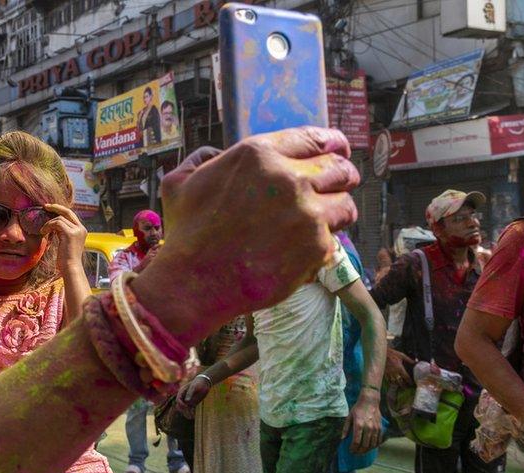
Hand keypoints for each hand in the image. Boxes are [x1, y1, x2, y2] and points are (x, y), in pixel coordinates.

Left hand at [42, 204, 87, 270]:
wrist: (70, 268)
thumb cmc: (66, 259)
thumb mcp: (65, 242)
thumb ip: (62, 232)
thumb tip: (53, 224)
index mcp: (81, 230)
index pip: (71, 215)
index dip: (60, 210)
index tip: (50, 208)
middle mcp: (81, 229)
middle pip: (67, 211)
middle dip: (55, 207)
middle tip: (45, 206)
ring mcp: (77, 230)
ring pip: (60, 218)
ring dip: (48, 223)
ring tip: (43, 230)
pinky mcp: (70, 234)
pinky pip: (57, 223)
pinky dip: (48, 226)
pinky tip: (43, 232)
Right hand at [133, 127, 359, 344]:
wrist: (194, 283)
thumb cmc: (185, 234)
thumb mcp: (178, 182)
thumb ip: (201, 159)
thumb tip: (216, 154)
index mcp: (257, 154)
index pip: (316, 138)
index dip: (334, 144)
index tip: (339, 150)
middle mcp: (288, 178)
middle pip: (339, 167)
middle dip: (342, 175)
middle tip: (339, 185)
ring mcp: (306, 213)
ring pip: (345, 203)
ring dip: (337, 210)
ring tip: (327, 219)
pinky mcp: (316, 247)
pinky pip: (336, 240)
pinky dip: (324, 244)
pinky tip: (307, 249)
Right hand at [175, 376, 211, 417]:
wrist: (204, 382)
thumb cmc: (198, 383)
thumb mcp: (194, 387)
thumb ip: (190, 393)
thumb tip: (186, 401)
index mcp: (182, 392)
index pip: (178, 400)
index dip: (181, 404)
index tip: (186, 406)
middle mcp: (183, 397)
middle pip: (180, 406)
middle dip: (183, 410)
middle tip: (189, 414)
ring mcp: (188, 400)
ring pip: (184, 409)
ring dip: (186, 413)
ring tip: (191, 417)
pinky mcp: (192, 403)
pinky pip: (189, 409)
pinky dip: (190, 413)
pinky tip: (193, 416)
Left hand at [344, 395, 382, 453]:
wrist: (370, 401)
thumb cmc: (358, 409)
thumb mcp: (349, 417)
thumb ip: (346, 428)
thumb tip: (343, 438)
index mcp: (359, 425)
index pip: (356, 442)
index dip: (353, 448)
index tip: (350, 450)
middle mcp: (368, 428)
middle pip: (365, 445)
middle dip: (359, 451)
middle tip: (355, 453)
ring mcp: (375, 428)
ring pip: (372, 445)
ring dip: (367, 450)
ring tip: (362, 452)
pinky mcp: (380, 428)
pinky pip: (378, 441)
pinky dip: (374, 446)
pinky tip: (370, 447)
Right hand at [385, 348, 414, 385]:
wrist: (382, 353)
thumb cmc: (393, 354)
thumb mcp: (402, 355)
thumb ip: (409, 360)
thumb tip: (416, 362)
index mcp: (400, 368)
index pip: (406, 377)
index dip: (409, 381)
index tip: (411, 383)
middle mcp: (395, 372)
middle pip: (400, 381)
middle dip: (403, 385)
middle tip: (406, 387)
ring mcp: (389, 373)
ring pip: (394, 381)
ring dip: (397, 384)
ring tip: (399, 386)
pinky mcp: (385, 372)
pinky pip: (388, 379)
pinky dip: (390, 382)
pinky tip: (392, 382)